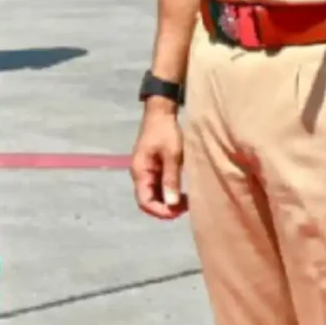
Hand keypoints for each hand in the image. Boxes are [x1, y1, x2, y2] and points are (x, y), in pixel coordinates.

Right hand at [128, 102, 185, 219]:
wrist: (161, 112)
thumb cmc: (166, 131)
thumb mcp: (172, 155)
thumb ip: (171, 179)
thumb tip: (172, 203)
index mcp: (140, 172)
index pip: (145, 201)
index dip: (160, 211)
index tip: (178, 212)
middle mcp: (139, 174)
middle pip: (148, 200)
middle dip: (165, 208)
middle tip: (185, 208)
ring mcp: (145, 171)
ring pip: (153, 194)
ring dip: (167, 201)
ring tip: (186, 202)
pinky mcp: (152, 167)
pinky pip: (157, 186)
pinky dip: (168, 192)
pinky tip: (182, 192)